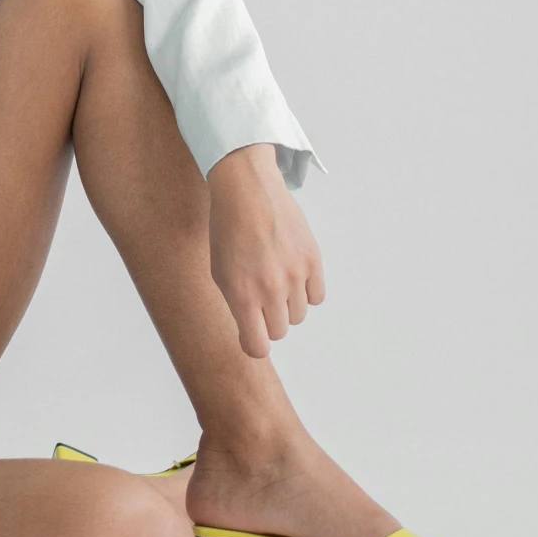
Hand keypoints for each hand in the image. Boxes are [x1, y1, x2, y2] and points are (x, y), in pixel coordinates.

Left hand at [205, 143, 325, 359]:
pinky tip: (293, 274)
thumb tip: (254, 331)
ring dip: (287, 304)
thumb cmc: (227, 230)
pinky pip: (317, 296)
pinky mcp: (313, 260)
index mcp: (243, 295)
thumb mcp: (220, 271)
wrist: (247, 190)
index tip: (252, 334)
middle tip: (260, 297)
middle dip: (269, 320)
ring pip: (298, 314)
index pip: (258, 346)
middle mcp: (271, 289)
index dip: (254, 343)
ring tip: (274, 278)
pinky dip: (306, 291)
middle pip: (279, 331)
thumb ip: (237, 305)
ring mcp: (295, 275)